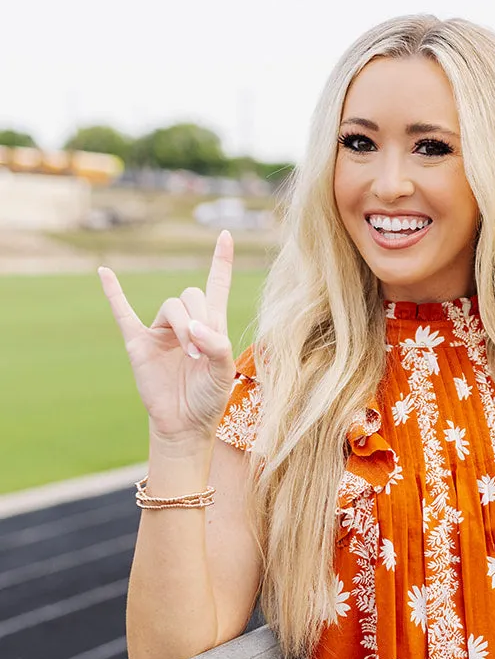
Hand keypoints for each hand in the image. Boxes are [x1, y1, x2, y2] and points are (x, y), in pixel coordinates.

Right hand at [98, 231, 236, 447]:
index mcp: (211, 325)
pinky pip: (122, 312)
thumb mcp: (224, 373)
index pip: (215, 285)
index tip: (225, 235)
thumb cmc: (208, 398)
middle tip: (200, 351)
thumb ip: (218, 346)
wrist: (184, 423)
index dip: (220, 261)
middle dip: (198, 319)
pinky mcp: (139, 343)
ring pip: (170, 306)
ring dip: (182, 327)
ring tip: (189, 356)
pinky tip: (104, 272)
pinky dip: (113, 292)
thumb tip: (196, 328)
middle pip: (190, 295)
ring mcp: (160, 331)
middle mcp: (185, 323)